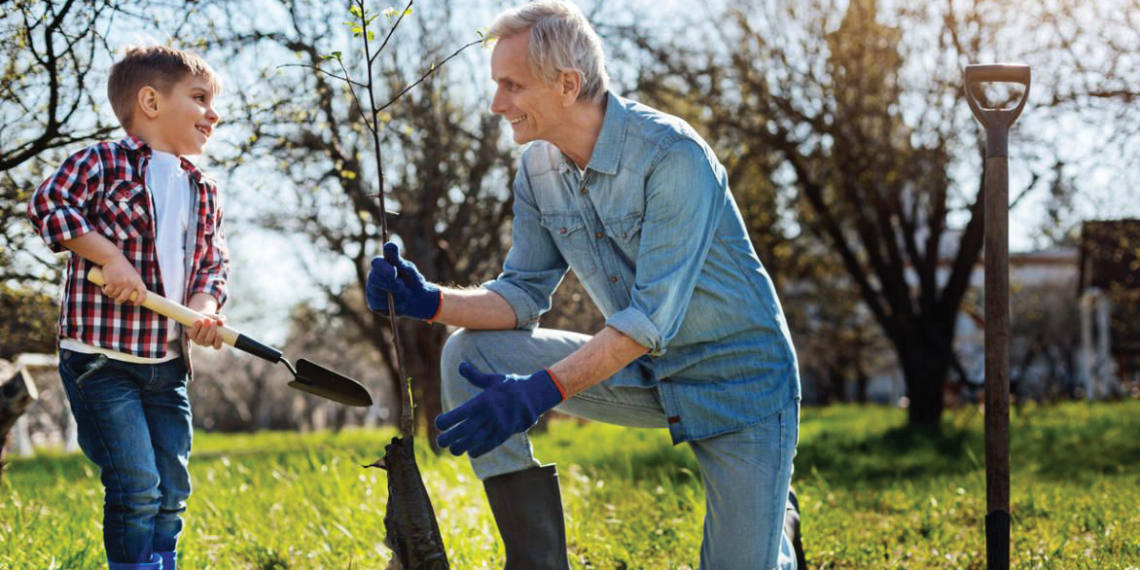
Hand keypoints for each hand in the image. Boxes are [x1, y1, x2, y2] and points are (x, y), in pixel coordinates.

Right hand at [100, 254, 146, 304]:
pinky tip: (104, 287)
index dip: (140, 300)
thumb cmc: (121, 266)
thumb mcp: (131, 274)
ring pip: (114, 295)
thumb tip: (130, 296)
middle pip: (124, 298)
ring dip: (110, 294)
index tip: (136, 304)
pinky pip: (108, 292)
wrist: (112, 258)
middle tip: (116, 298)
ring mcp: (122, 283)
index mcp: (137, 280)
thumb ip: (132, 283)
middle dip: (119, 300)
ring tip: (109, 288)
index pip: (143, 292)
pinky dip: (105, 291)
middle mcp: (131, 283)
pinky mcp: (113, 282)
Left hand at [187, 294, 224, 348]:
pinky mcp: (191, 336)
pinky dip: (196, 327)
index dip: (218, 341)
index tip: (219, 334)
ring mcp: (198, 340)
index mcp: (214, 341)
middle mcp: (206, 343)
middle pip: (208, 340)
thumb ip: (221, 320)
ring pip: (201, 337)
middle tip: (214, 322)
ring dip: (204, 328)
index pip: (217, 346)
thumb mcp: (217, 320)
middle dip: (212, 331)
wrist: (200, 318)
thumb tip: (220, 322)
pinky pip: (193, 333)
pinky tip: (199, 321)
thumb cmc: (211, 321)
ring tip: (207, 319)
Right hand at [366, 242, 440, 319]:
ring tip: (406, 295)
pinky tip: (400, 303)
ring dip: (395, 296)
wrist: (418, 298)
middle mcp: (373, 277)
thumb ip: (397, 258)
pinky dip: (392, 305)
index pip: (376, 263)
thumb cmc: (411, 280)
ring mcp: (371, 291)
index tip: (395, 272)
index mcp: (381, 265)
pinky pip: (379, 305)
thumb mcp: (407, 268)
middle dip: (390, 284)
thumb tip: (389, 244)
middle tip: (403, 287)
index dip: (384, 268)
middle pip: (374, 279)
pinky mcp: (373, 304)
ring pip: (378, 294)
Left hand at [435, 362, 564, 457]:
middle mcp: (489, 415)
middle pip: (464, 430)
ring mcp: (497, 426)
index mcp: (483, 401)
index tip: (438, 424)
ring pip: (475, 441)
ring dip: (461, 446)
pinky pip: (489, 445)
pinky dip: (479, 450)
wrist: (535, 395)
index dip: (447, 420)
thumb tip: (461, 366)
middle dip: (450, 437)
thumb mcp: (493, 379)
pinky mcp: (506, 434)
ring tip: (452, 449)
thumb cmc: (511, 386)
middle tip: (440, 442)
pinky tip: (470, 452)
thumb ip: (475, 376)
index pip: (460, 413)